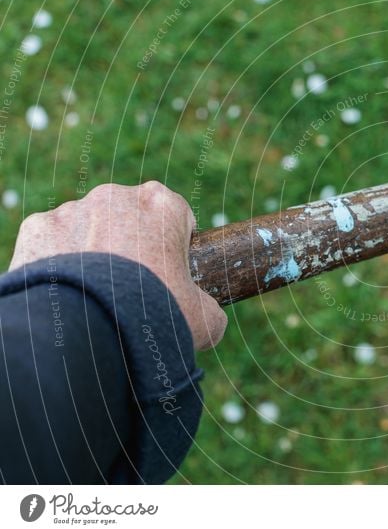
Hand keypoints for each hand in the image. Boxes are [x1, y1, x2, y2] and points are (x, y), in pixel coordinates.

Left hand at [9, 181, 226, 349]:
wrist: (90, 332)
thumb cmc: (154, 317)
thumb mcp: (204, 318)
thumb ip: (208, 305)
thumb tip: (205, 313)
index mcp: (163, 204)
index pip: (175, 213)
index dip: (175, 244)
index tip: (169, 271)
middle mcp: (117, 196)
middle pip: (129, 216)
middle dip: (131, 244)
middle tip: (132, 287)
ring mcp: (74, 209)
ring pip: (88, 227)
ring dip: (93, 252)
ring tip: (95, 295)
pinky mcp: (38, 227)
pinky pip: (53, 242)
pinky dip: (58, 263)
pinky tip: (67, 293)